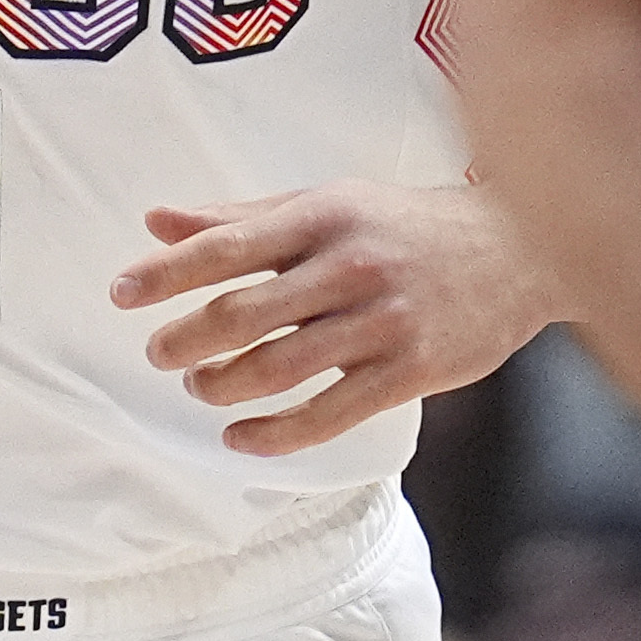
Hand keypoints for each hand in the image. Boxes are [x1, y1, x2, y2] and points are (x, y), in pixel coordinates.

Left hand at [121, 182, 556, 454]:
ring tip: (200, 387)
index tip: (120, 292)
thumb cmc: (407, 225)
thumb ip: (241, 217)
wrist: (520, 250)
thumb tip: (156, 221)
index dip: (166, 273)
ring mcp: (382, 321)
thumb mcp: (328, 203)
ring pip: (279, 368)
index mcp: (323, 216)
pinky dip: (274, 434)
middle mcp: (350, 266)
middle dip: (185, 340)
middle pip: (243, 314)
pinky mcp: (410, 371)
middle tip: (158, 354)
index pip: (227, 246)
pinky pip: (328, 415)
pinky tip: (241, 437)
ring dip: (223, 386)